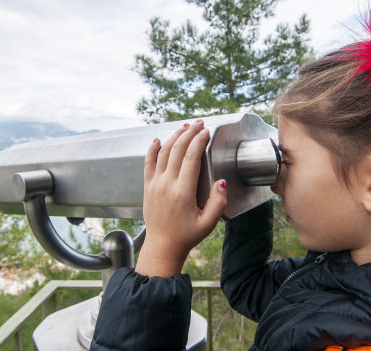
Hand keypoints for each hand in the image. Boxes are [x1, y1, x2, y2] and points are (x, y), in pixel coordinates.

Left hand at [135, 119, 226, 276]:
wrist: (162, 246)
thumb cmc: (186, 236)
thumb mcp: (208, 223)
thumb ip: (218, 202)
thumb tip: (222, 182)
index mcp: (183, 192)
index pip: (191, 157)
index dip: (199, 141)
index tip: (206, 132)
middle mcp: (167, 184)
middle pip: (178, 149)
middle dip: (189, 132)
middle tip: (199, 123)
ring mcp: (155, 184)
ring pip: (163, 152)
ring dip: (174, 136)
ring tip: (185, 126)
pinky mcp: (148, 187)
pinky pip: (148, 163)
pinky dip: (153, 148)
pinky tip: (158, 139)